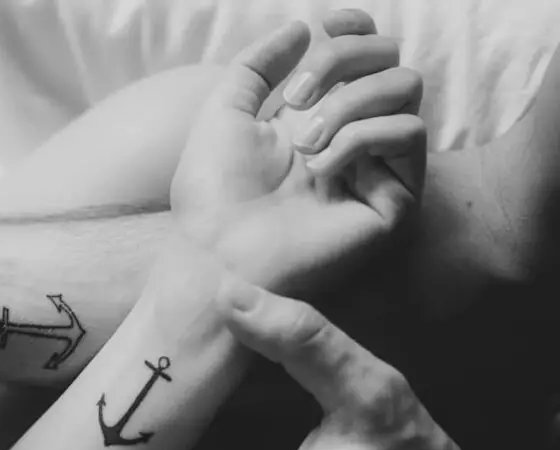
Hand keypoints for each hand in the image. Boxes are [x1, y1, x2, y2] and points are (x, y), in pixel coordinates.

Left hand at [169, 9, 425, 295]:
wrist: (216, 256)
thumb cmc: (211, 195)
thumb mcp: (224, 113)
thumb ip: (258, 64)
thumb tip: (303, 26)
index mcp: (314, 115)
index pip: (363, 52)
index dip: (353, 28)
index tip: (325, 23)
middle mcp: (351, 135)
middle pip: (388, 56)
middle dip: (342, 58)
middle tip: (293, 98)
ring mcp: (376, 166)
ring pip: (405, 86)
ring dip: (347, 102)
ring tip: (302, 145)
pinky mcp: (394, 199)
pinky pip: (407, 133)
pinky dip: (360, 138)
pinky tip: (321, 170)